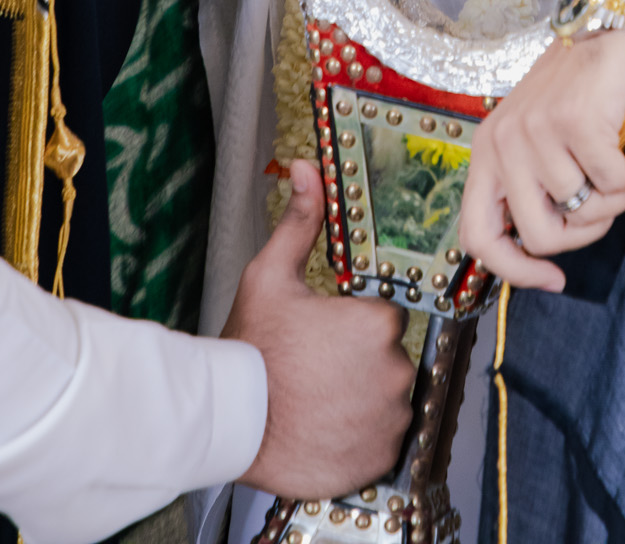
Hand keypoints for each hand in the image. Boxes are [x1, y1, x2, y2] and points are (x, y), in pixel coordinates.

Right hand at [223, 160, 413, 498]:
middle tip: (317, 369)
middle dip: (359, 362)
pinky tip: (328, 426)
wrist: (229, 425)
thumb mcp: (271, 275)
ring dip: (364, 398)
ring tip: (320, 399)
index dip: (352, 326)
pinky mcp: (381, 455)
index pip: (384, 317)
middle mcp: (395, 368)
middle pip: (388, 357)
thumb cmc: (250, 352)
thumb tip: (308, 169)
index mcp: (378, 322)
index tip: (325, 337)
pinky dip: (362, 435)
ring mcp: (390, 416)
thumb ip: (300, 221)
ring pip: (389, 398)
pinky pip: (384, 438)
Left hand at [457, 0, 624, 292]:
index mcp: (489, 151)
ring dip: (615, 199)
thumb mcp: (540, 139)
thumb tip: (542, 252)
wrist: (614, 24)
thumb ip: (532, 186)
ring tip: (621, 164)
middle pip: (538, 236)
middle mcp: (504, 142)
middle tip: (605, 204)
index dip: (514, 270)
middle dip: (582, 234)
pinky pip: (612, 185)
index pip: (477, 236)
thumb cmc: (584, 88)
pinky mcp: (575, 122)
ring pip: (582, 212)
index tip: (553, 278)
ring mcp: (537, 131)